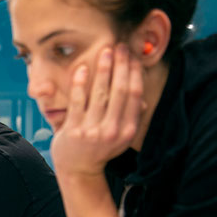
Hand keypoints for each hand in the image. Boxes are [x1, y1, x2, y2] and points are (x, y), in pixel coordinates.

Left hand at [51, 44, 143, 176]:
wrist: (78, 169)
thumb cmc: (100, 147)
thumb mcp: (121, 135)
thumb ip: (130, 116)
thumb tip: (142, 97)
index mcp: (128, 130)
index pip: (134, 95)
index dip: (134, 73)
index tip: (132, 56)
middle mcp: (113, 131)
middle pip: (120, 90)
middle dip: (121, 65)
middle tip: (120, 47)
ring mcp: (92, 131)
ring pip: (100, 93)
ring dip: (103, 69)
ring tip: (105, 51)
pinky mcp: (74, 130)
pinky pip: (78, 100)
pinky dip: (80, 83)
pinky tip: (82, 68)